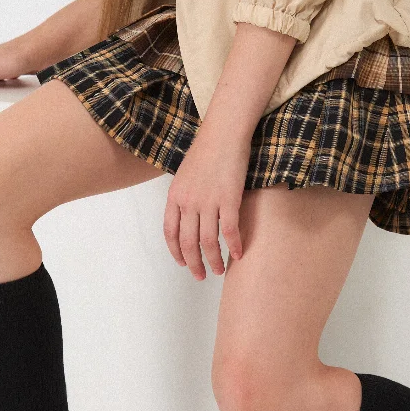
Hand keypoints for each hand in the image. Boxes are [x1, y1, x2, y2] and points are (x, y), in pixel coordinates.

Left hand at [163, 122, 248, 278]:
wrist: (223, 133)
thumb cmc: (206, 150)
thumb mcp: (185, 174)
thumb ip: (184, 196)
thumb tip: (188, 214)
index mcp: (175, 196)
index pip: (170, 233)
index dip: (176, 252)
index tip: (183, 263)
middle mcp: (188, 202)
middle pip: (188, 242)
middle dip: (194, 263)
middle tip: (200, 276)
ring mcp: (208, 202)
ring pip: (208, 241)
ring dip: (214, 260)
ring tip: (219, 270)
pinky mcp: (229, 199)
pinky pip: (229, 230)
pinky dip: (234, 245)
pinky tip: (239, 254)